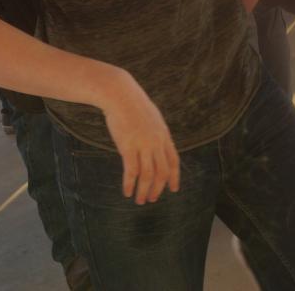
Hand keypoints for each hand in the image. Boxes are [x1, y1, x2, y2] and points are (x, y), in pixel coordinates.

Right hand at [99, 73, 180, 203]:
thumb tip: (157, 144)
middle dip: (158, 188)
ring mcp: (144, 144)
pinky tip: (127, 192)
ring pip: (148, 175)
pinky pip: (131, 171)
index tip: (173, 189)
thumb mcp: (152, 118)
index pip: (173, 161)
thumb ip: (156, 132)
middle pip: (162, 171)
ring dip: (144, 190)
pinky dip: (130, 184)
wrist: (120, 94)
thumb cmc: (133, 104)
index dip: (174, 177)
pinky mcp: (128, 146)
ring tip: (139, 200)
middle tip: (151, 199)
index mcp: (164, 135)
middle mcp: (157, 142)